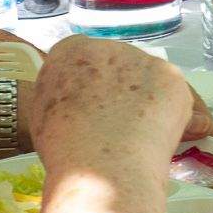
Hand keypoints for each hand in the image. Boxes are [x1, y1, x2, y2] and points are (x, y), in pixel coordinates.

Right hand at [26, 34, 197, 158]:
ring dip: (144, 98)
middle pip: (116, 62)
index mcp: (72, 51)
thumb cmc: (62, 148)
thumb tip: (76, 94)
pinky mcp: (171, 76)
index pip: (79, 53)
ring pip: (146, 76)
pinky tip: (158, 134)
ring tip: (138, 133)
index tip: (91, 102)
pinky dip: (167, 111)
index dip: (87, 80)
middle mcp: (109, 46)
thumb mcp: (41, 114)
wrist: (102, 166)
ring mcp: (144, 59)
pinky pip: (170, 92)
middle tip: (116, 121)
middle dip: (118, 87)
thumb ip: (59, 92)